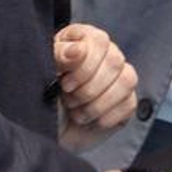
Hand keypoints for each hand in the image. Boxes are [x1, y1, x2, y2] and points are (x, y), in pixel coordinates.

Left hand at [54, 24, 137, 152]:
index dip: (85, 65)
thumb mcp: (43, 72)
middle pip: (115, 62)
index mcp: (83, 39)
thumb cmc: (42, 97)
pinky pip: (129, 103)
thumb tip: (79, 50)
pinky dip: (106, 117)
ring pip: (126, 81)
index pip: (100, 41)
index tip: (65, 84)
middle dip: (88, 89)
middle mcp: (105, 54)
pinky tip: (90, 120)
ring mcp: (118, 77)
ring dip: (97, 104)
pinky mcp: (126, 101)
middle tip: (69, 99)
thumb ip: (58, 56)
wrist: (47, 131)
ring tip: (78, 112)